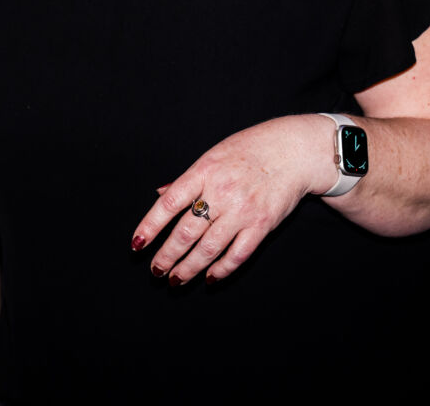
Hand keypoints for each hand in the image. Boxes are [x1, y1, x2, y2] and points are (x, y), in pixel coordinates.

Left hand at [131, 115, 335, 284]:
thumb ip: (187, 180)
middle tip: (156, 270)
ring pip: (209, 249)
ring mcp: (242, 210)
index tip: (137, 244)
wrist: (292, 151)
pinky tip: (210, 278)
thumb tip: (160, 194)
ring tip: (176, 279)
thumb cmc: (248, 150)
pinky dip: (222, 269)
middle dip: (167, 255)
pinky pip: (237, 255)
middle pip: (186, 232)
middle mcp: (221, 192)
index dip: (150, 225)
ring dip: (189, 268)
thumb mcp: (213, 155)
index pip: (169, 203)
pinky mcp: (262, 225)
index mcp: (204, 170)